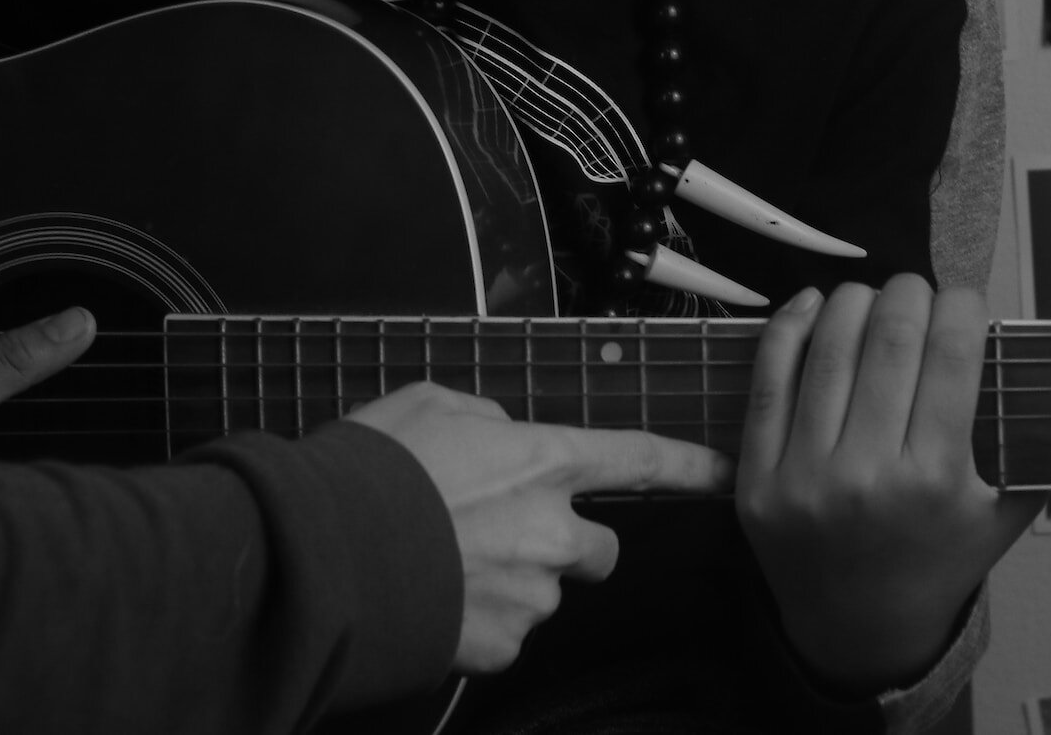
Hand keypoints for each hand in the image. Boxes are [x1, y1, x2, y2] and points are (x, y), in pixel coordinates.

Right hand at [349, 382, 729, 675]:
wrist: (326, 552)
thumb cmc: (372, 472)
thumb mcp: (432, 405)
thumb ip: (486, 418)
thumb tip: (498, 432)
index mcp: (543, 461)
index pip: (640, 460)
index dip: (690, 466)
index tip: (724, 473)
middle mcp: (552, 531)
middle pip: (600, 549)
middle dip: (572, 546)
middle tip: (512, 534)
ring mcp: (529, 595)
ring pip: (544, 592)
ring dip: (513, 581)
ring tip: (447, 562)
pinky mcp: (499, 646)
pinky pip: (505, 634)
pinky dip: (478, 621)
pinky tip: (436, 596)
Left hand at [738, 276, 1041, 695]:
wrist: (859, 630)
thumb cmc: (938, 562)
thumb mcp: (1003, 517)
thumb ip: (1034, 449)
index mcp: (937, 480)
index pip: (952, 354)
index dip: (961, 304)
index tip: (964, 299)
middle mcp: (869, 475)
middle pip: (891, 338)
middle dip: (910, 292)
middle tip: (918, 290)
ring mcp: (804, 476)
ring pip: (829, 348)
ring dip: (854, 301)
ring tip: (872, 297)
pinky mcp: (756, 479)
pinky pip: (767, 380)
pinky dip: (789, 328)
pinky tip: (813, 305)